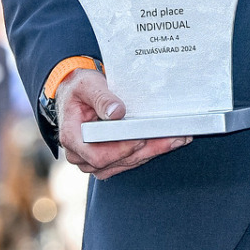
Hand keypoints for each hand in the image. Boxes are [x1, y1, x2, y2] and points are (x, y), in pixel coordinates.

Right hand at [55, 68, 189, 177]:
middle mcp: (80, 154)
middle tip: (174, 138)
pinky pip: (129, 160)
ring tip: (178, 139)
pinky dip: (149, 151)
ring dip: (153, 152)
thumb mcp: (87, 86)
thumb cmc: (79, 89)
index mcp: (71, 137)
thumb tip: (116, 112)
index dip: (121, 150)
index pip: (97, 155)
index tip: (141, 139)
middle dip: (147, 150)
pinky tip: (168, 141)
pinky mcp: (107, 158)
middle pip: (116, 162)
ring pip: (126, 163)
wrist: (76, 93)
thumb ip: (101, 98)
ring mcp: (92, 159)